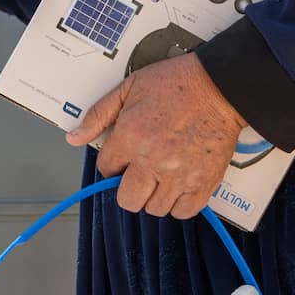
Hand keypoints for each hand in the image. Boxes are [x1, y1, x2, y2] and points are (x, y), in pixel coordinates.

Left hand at [67, 53, 244, 218]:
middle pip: (127, 199)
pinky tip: (179, 185)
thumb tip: (74, 137)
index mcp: (130, 137)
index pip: (105, 170)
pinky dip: (179, 203)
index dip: (113, 164)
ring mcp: (179, 175)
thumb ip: (98, 115)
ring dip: (154, 195)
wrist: (221, 86)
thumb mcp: (129, 88)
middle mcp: (152, 161)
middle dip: (129, 188)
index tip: (124, 157)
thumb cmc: (177, 83)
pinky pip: (183, 211)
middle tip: (139, 173)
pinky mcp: (203, 183)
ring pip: (154, 208)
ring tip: (162, 175)